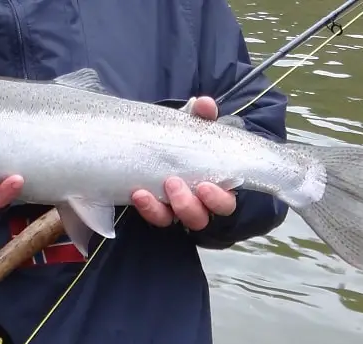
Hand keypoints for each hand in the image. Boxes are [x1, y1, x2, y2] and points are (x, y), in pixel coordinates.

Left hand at [132, 96, 237, 230]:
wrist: (154, 143)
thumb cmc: (184, 140)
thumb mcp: (193, 127)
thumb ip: (202, 117)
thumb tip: (205, 104)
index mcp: (215, 187)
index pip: (225, 204)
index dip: (218, 200)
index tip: (205, 186)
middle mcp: (196, 204)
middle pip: (200, 219)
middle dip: (188, 205)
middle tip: (173, 182)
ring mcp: (173, 209)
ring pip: (174, 220)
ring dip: (163, 208)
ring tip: (151, 188)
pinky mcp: (154, 210)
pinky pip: (152, 216)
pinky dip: (147, 207)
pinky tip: (138, 193)